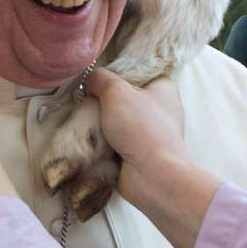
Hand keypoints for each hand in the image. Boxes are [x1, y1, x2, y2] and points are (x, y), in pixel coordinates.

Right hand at [87, 69, 221, 247]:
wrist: (152, 176)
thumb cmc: (140, 128)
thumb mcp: (116, 91)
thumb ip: (100, 78)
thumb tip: (89, 80)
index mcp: (163, 88)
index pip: (138, 70)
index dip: (117, 70)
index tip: (98, 74)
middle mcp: (159, 108)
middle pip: (123, 95)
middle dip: (103, 98)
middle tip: (85, 96)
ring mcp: (148, 131)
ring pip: (116, 118)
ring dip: (100, 120)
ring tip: (83, 116)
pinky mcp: (137, 151)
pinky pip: (114, 138)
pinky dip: (102, 138)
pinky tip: (88, 135)